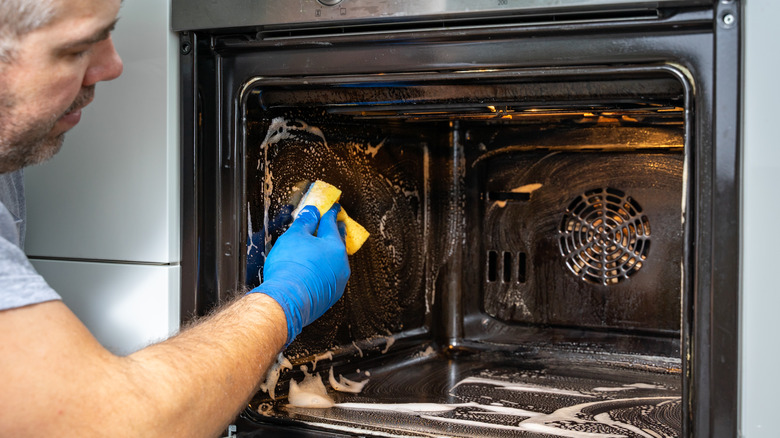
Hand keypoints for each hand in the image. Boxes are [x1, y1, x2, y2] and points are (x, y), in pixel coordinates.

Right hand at [249, 204, 349, 344]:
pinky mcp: (330, 295)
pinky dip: (324, 270)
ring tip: (322, 248)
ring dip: (330, 253)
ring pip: (336, 261)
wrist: (287, 301)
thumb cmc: (290, 269)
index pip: (332, 223)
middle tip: (335, 224)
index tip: (333, 208)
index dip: (330, 213)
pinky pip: (329, 277)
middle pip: (338, 242)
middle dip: (335, 233)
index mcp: (334, 246)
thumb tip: (312, 212)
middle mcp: (340, 263)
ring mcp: (337, 281)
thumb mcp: (294, 237)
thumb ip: (305, 222)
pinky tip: (315, 270)